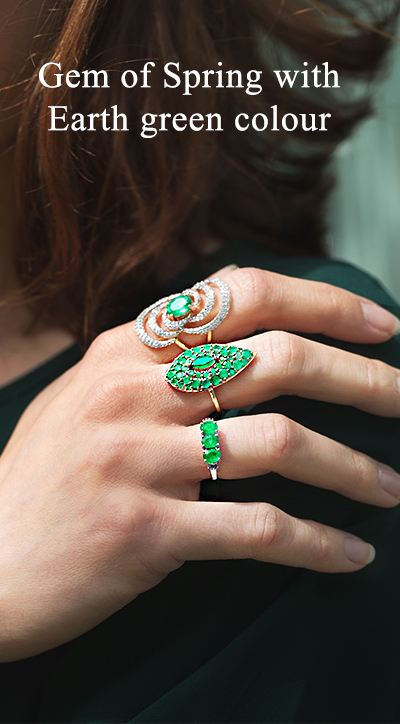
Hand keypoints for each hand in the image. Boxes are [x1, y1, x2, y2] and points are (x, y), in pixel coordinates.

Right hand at [0, 266, 398, 661]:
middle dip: (360, 379)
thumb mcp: (85, 395)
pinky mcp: (147, 530)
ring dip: (353, 469)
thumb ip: (152, 365)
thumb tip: (232, 347)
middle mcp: (136, 392)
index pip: (241, 295)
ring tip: (393, 488)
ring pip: (281, 446)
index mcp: (124, 350)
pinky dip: (316, 544)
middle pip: (279, 361)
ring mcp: (140, 460)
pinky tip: (351, 553)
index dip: (321, 302)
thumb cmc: (42, 478)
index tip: (377, 327)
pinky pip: (257, 529)